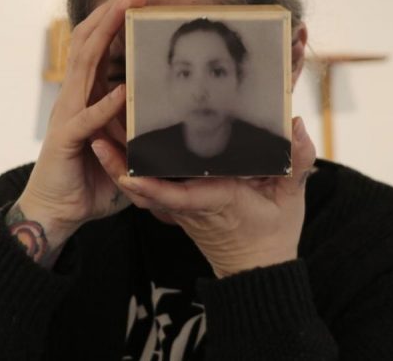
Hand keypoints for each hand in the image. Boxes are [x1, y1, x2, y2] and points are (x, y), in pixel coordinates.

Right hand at [14, 0, 145, 254]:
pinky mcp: (65, 140)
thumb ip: (136, 128)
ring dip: (104, 37)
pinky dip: (105, 103)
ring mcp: (67, 115)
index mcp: (85, 94)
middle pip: (87, 43)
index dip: (113, 20)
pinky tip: (122, 91)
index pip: (97, 46)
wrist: (58, 212)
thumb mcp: (119, 147)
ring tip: (124, 14)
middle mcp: (73, 97)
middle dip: (110, 14)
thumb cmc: (89, 180)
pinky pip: (87, 119)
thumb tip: (171, 119)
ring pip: (83, 65)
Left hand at [92, 117, 317, 277]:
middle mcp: (192, 205)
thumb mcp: (292, 198)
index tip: (130, 176)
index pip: (180, 195)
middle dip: (121, 167)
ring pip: (143, 189)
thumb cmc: (274, 233)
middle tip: (95, 139)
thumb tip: (297, 126)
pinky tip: (114, 149)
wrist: (257, 268)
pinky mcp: (178, 206)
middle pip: (148, 188)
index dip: (153, 187)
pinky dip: (129, 173)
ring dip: (118, 167)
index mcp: (217, 200)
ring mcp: (182, 207)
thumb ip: (297, 162)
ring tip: (96, 139)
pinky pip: (149, 191)